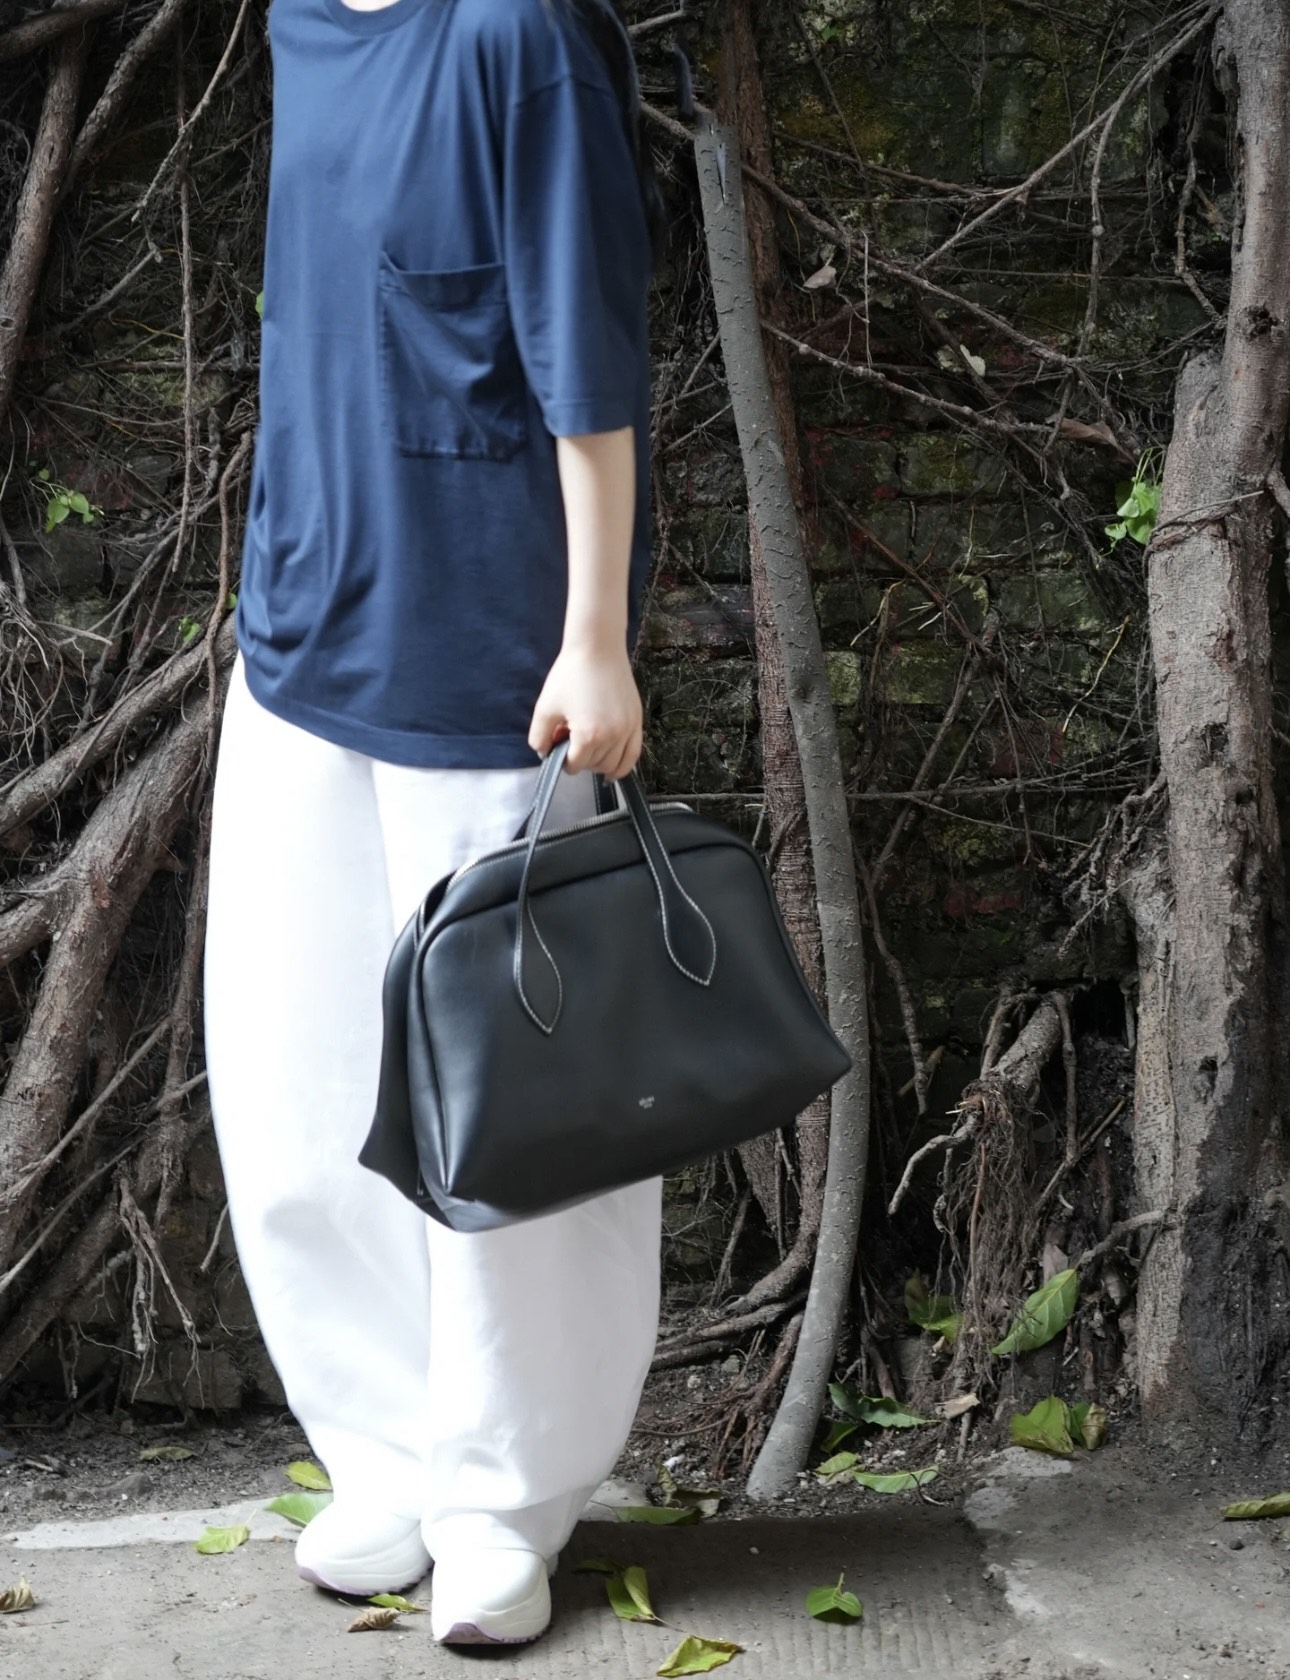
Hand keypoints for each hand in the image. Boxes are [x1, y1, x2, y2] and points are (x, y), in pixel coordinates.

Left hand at [528, 637, 642, 778]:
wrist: (597, 648)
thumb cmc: (570, 675)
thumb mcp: (545, 707)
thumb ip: (539, 736)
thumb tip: (544, 753)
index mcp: (589, 735)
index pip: (574, 765)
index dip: (562, 758)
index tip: (558, 745)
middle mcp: (612, 737)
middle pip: (594, 765)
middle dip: (579, 758)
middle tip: (571, 739)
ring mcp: (628, 729)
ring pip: (613, 764)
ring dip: (598, 762)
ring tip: (588, 746)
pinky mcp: (637, 721)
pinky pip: (633, 755)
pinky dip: (622, 766)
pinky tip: (612, 769)